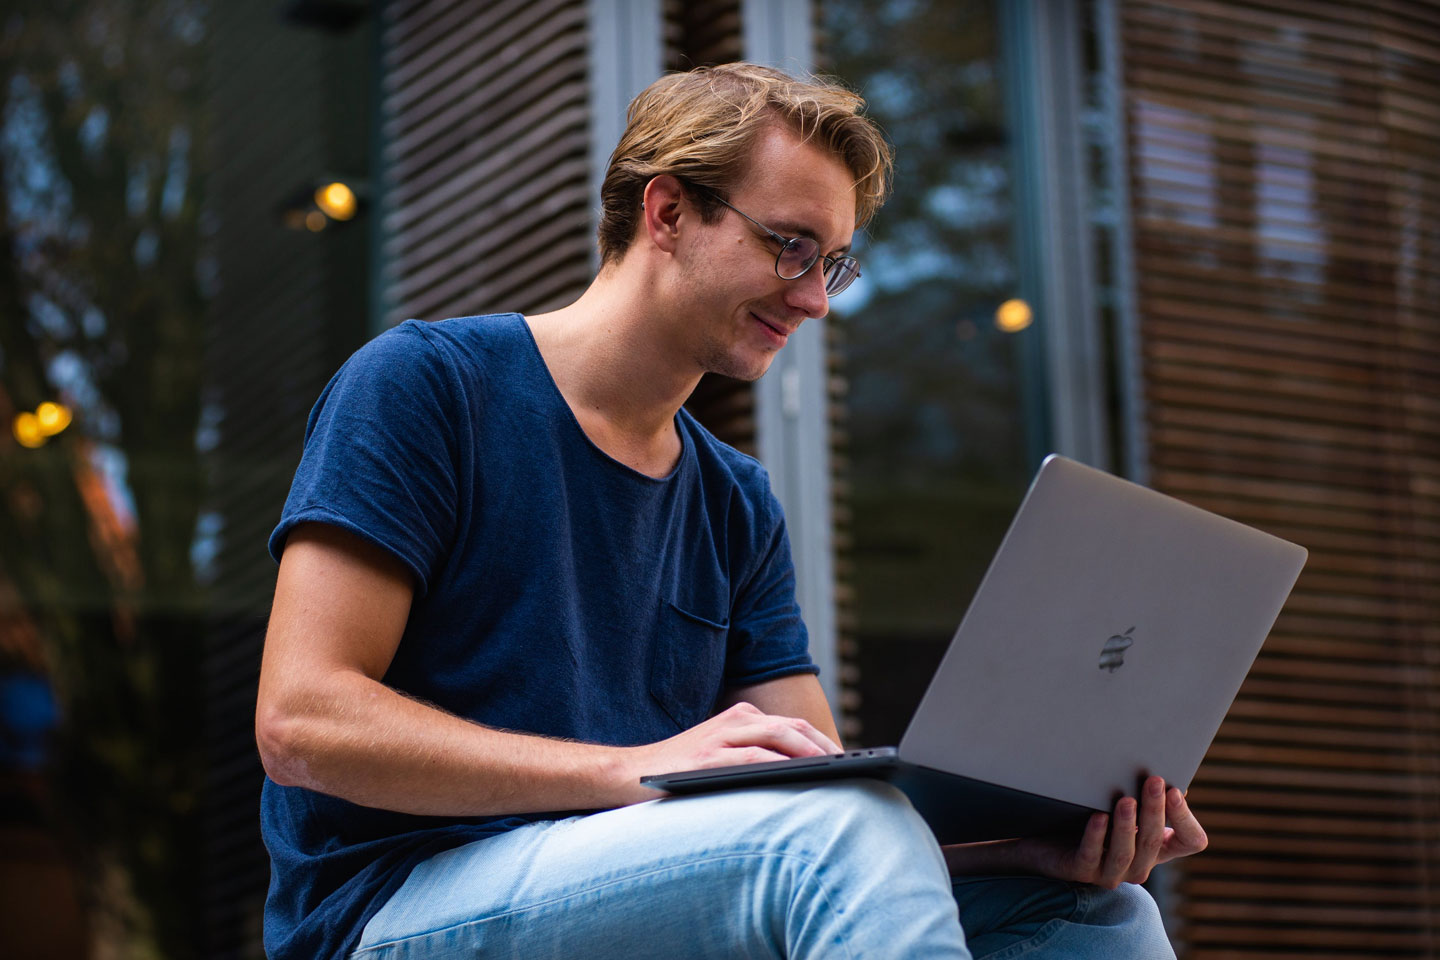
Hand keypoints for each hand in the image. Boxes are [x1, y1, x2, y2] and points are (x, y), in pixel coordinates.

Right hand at [619, 701, 841, 803]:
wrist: (628, 774)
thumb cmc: (679, 771)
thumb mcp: (720, 754)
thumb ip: (753, 754)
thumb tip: (801, 774)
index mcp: (740, 717)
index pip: (792, 726)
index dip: (822, 742)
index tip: (845, 761)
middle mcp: (734, 721)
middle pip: (792, 728)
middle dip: (825, 747)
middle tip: (850, 766)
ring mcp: (720, 737)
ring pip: (778, 736)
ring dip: (810, 753)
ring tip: (833, 770)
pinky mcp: (708, 758)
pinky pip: (753, 756)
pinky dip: (779, 764)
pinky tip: (798, 774)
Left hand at [1015, 776, 1207, 887]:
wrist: (1044, 842)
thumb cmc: (1088, 817)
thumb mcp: (1121, 806)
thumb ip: (1143, 795)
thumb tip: (1168, 774)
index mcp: (1155, 848)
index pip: (1190, 841)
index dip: (1185, 818)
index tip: (1176, 789)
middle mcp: (1138, 865)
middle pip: (1153, 841)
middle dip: (1154, 810)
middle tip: (1154, 781)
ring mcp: (1110, 873)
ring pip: (1124, 853)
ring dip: (1127, 825)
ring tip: (1126, 799)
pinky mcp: (1080, 872)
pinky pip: (1090, 856)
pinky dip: (1095, 836)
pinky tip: (1098, 817)